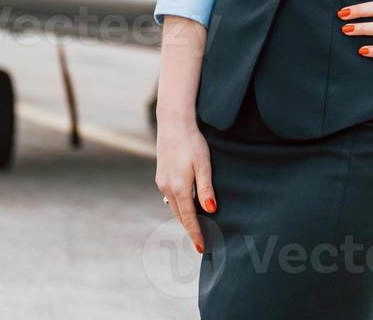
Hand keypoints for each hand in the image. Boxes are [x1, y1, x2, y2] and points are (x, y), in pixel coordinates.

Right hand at [155, 118, 215, 253]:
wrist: (173, 124)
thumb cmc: (192, 143)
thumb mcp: (204, 165)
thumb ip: (206, 188)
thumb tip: (211, 210)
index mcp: (179, 188)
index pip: (189, 218)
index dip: (196, 233)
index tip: (202, 248)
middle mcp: (168, 188)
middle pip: (180, 216)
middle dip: (190, 229)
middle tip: (201, 243)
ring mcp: (162, 182)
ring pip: (174, 207)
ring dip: (184, 218)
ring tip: (195, 229)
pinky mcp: (161, 176)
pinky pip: (171, 197)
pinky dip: (179, 206)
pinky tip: (186, 206)